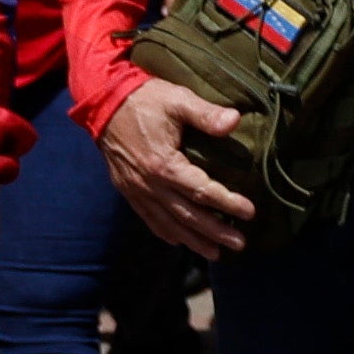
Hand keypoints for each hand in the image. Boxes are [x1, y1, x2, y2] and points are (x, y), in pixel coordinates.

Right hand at [94, 76, 256, 259]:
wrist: (104, 102)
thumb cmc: (145, 99)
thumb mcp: (178, 100)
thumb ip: (206, 114)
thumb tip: (235, 121)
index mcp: (164, 165)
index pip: (202, 191)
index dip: (227, 203)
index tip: (250, 212)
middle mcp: (150, 184)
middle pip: (187, 215)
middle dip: (215, 231)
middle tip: (239, 243)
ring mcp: (136, 190)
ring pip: (168, 223)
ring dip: (193, 240)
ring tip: (215, 253)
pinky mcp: (128, 190)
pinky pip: (148, 218)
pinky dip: (165, 232)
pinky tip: (179, 242)